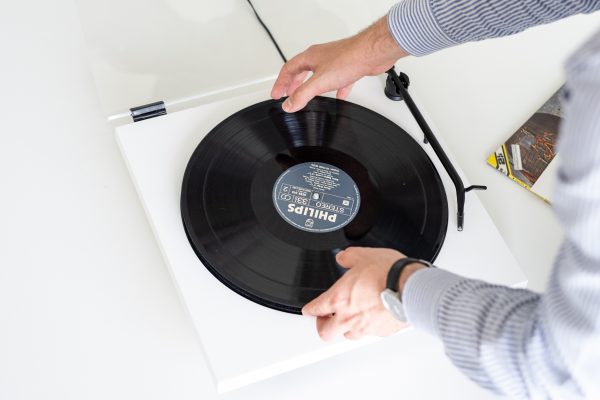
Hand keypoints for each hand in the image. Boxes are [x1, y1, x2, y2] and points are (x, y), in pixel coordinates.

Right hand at [271, 17, 407, 112]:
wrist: (372, 53)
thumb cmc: (348, 59)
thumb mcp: (319, 82)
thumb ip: (302, 94)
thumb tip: (288, 105)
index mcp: (310, 57)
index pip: (288, 70)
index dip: (280, 83)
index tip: (276, 94)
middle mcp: (321, 57)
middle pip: (301, 71)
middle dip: (293, 84)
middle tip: (288, 95)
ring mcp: (334, 61)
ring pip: (318, 75)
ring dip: (311, 86)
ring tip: (308, 96)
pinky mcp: (348, 68)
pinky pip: (337, 81)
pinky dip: (335, 90)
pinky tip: (338, 97)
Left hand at [302, 247, 422, 340]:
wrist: (411, 287)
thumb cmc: (389, 273)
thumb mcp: (363, 255)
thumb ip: (348, 257)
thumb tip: (343, 258)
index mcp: (339, 298)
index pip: (315, 309)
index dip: (309, 310)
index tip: (309, 310)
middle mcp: (349, 317)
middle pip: (326, 332)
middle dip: (323, 326)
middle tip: (325, 320)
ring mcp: (365, 327)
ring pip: (347, 336)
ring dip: (345, 329)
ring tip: (348, 320)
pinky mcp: (381, 332)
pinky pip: (369, 334)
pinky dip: (367, 328)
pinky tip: (371, 319)